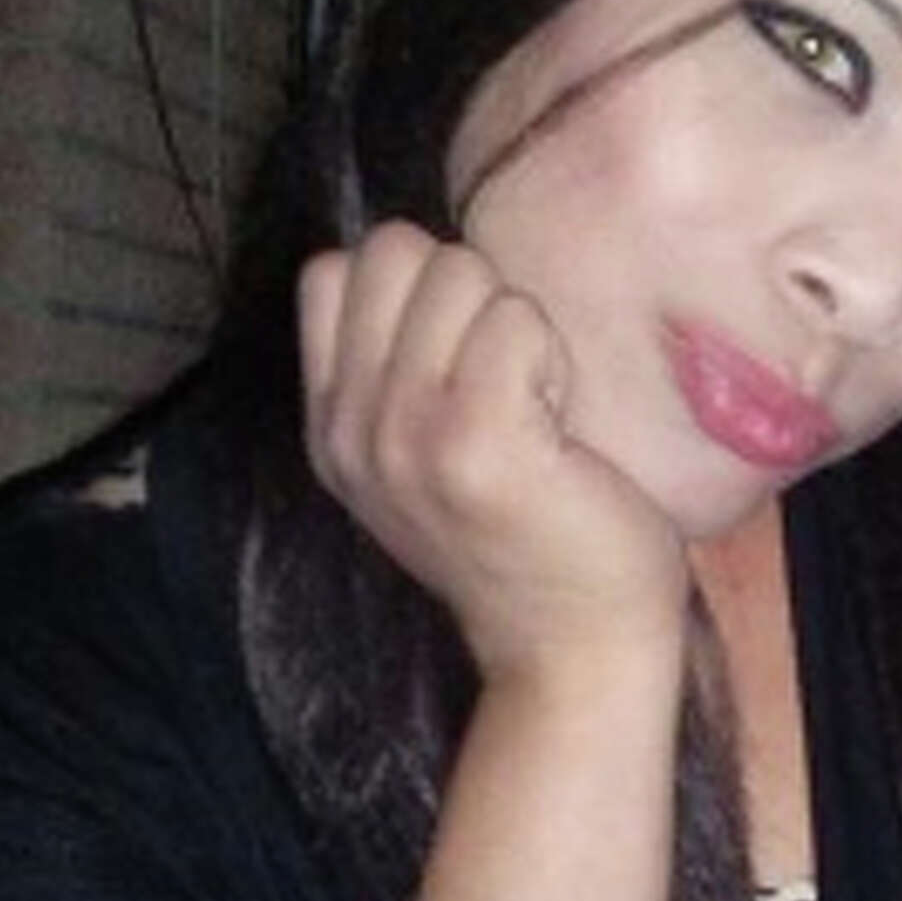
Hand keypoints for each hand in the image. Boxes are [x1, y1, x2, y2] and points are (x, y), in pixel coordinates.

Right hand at [299, 221, 688, 682]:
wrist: (572, 648)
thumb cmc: (528, 538)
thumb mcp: (422, 458)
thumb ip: (395, 369)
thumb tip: (418, 257)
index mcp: (332, 426)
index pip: (329, 270)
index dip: (411, 286)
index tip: (459, 362)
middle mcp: (352, 428)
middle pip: (395, 252)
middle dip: (468, 290)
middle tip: (506, 380)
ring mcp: (406, 435)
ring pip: (459, 273)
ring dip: (517, 323)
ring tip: (535, 406)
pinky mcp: (476, 441)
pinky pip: (515, 320)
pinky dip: (550, 354)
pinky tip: (559, 425)